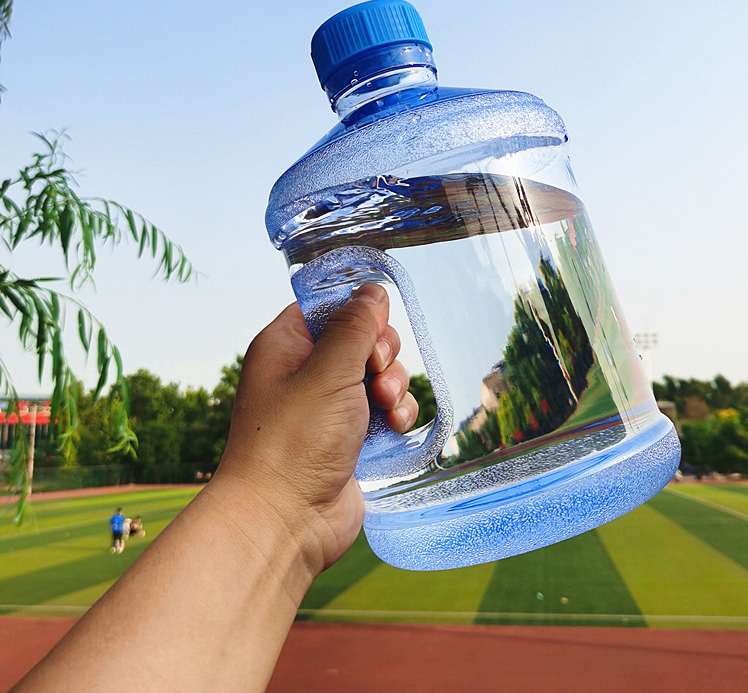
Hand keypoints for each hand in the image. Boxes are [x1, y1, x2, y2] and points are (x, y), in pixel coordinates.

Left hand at [214, 283, 417, 574]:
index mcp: (286, 347)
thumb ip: (355, 327)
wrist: (285, 521)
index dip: (357, 313)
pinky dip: (396, 414)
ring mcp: (329, 406)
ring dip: (393, 385)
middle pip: (361, 339)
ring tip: (385, 408)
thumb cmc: (293, 442)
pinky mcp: (350, 436)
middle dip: (382, 354)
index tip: (371, 331)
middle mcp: (305, 373)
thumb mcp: (328, 372)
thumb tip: (371, 292)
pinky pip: (384, 410)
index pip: (328, 307)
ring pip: (379, 374)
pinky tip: (394, 427)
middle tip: (376, 374)